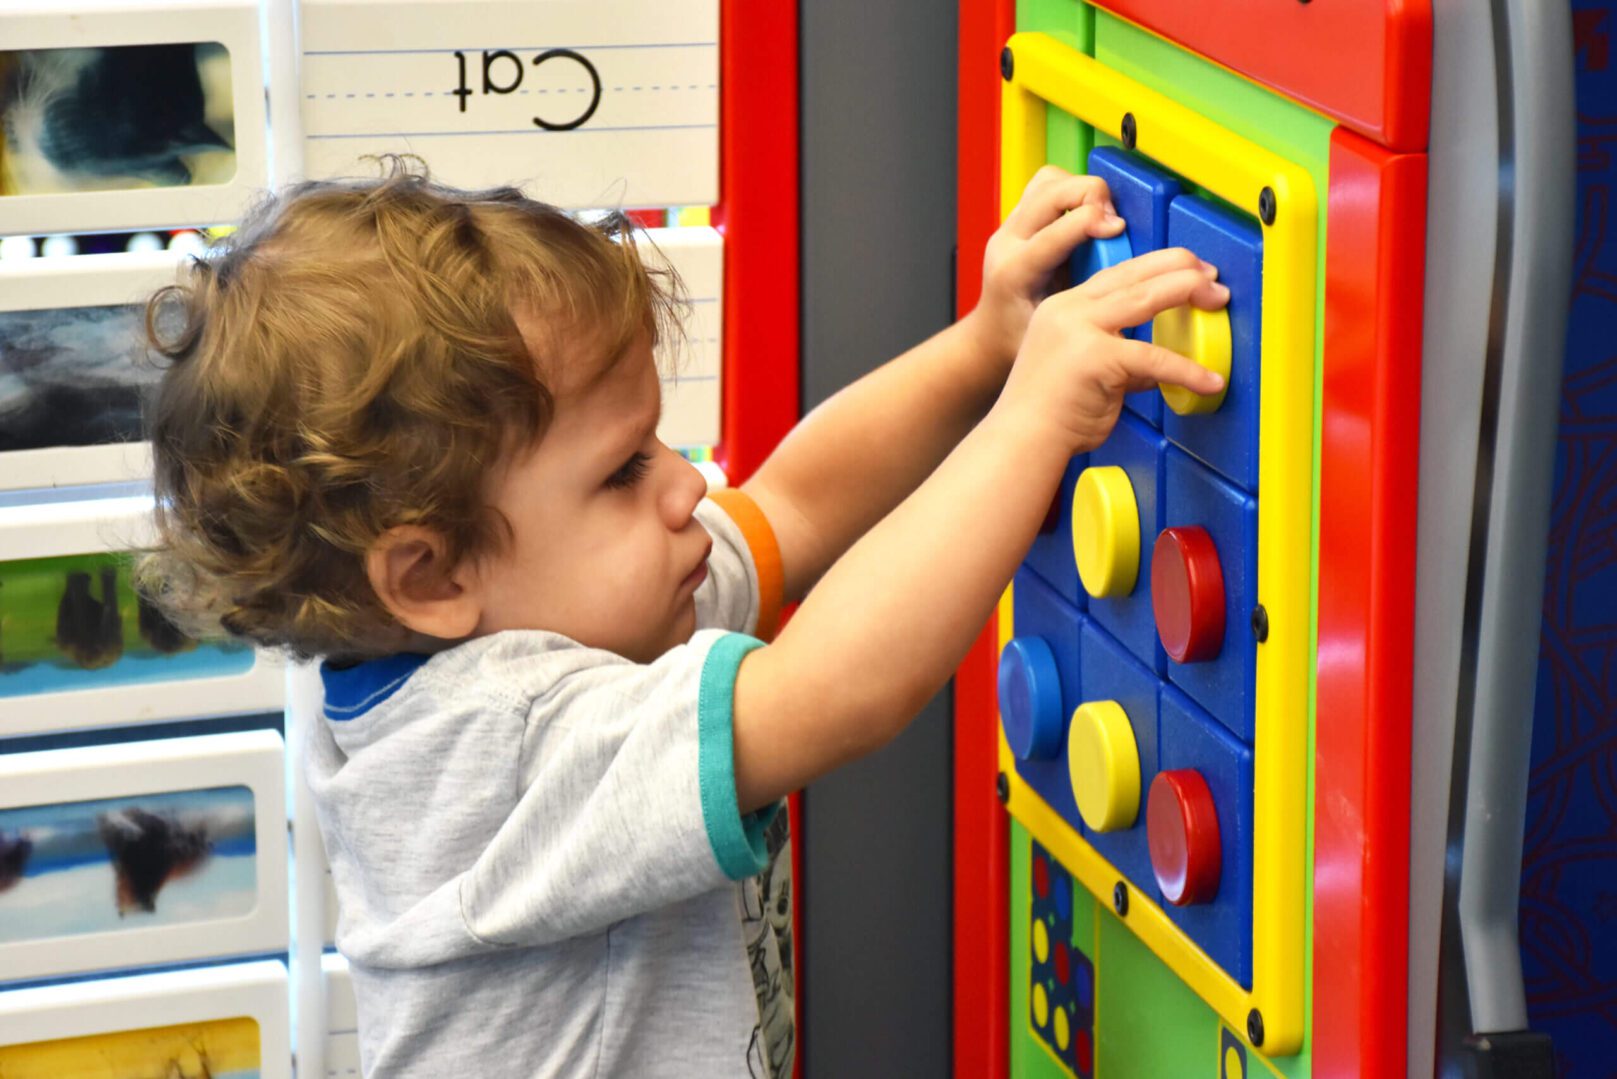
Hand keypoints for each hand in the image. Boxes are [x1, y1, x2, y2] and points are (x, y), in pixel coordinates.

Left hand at [964, 166, 1124, 376]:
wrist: (993, 334)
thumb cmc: (1022, 337)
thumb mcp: (1059, 326)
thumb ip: (1088, 301)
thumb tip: (1128, 276)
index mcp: (1015, 271)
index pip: (1056, 230)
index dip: (1094, 221)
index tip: (1119, 230)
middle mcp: (1008, 241)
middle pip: (1052, 190)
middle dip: (1092, 195)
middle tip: (1114, 222)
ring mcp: (1010, 226)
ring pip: (1049, 179)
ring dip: (1081, 188)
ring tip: (1100, 215)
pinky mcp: (1019, 218)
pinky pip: (1047, 184)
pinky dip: (1072, 190)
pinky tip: (1084, 213)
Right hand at [995, 247, 1229, 454]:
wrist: (1022, 439)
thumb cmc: (1048, 414)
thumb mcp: (1086, 372)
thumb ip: (1120, 361)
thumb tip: (1157, 367)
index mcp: (1064, 307)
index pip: (1118, 273)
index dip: (1158, 266)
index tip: (1188, 268)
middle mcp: (1070, 309)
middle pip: (1135, 273)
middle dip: (1181, 267)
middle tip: (1212, 275)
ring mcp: (1080, 329)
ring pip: (1145, 295)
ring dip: (1188, 291)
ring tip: (1217, 298)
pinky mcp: (1096, 357)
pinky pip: (1154, 359)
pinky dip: (1187, 370)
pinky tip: (1208, 380)